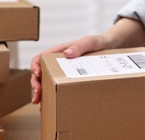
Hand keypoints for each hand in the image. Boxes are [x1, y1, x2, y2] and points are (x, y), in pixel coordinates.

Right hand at [30, 18, 144, 103]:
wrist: (110, 47)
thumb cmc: (98, 42)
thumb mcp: (90, 42)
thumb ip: (80, 46)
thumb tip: (67, 54)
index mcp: (60, 51)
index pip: (40, 58)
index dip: (35, 67)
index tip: (37, 76)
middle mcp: (59, 61)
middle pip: (40, 73)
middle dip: (36, 84)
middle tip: (37, 95)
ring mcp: (64, 70)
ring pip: (47, 81)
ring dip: (41, 91)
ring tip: (39, 102)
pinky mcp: (70, 77)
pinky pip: (58, 86)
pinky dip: (52, 94)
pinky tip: (51, 103)